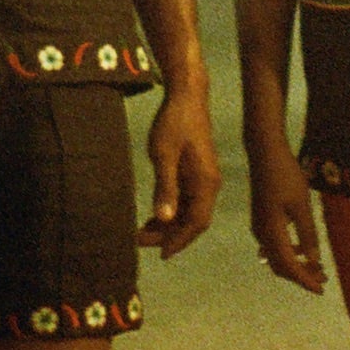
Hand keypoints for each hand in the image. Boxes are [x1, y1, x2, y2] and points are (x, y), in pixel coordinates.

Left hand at [141, 78, 220, 258]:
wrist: (186, 95)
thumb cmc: (174, 122)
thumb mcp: (164, 155)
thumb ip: (165, 188)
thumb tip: (165, 219)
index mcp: (206, 183)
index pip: (197, 223)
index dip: (179, 241)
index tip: (161, 254)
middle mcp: (209, 184)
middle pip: (193, 221)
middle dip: (169, 235)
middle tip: (140, 241)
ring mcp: (203, 178)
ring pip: (188, 212)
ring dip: (168, 225)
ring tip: (142, 232)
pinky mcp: (196, 172)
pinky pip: (186, 200)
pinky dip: (171, 210)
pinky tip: (154, 215)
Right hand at [247, 139, 325, 292]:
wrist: (265, 153)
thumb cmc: (286, 175)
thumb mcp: (301, 206)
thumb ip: (308, 234)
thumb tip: (314, 261)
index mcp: (271, 232)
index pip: (288, 266)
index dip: (305, 280)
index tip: (321, 289)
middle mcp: (262, 234)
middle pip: (280, 266)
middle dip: (302, 275)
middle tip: (324, 278)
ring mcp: (259, 227)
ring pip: (277, 256)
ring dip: (296, 264)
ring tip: (317, 266)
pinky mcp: (261, 220)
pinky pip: (274, 245)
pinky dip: (289, 252)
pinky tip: (303, 248)